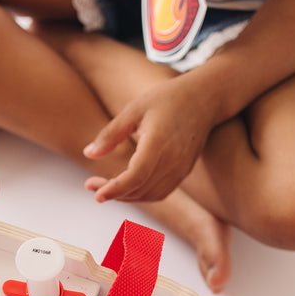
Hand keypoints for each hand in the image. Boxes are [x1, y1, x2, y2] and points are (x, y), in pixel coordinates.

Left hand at [83, 75, 217, 202]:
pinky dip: (141, 195)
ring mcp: (181, 169)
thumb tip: (88, 153)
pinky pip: (160, 192)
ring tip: (106, 187)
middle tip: (91, 186)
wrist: (206, 98)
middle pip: (140, 189)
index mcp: (159, 143)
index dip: (115, 189)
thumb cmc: (167, 99)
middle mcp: (173, 161)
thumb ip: (111, 134)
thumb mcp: (134, 109)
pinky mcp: (184, 172)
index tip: (96, 194)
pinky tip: (126, 187)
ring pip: (149, 195)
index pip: (135, 176)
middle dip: (114, 193)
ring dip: (126, 197)